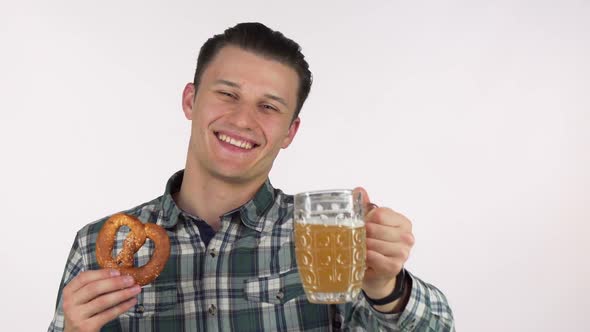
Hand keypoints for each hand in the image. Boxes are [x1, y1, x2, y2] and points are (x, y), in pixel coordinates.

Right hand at [62, 269, 140, 331]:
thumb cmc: (83, 312)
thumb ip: (95, 285)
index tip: (118, 271)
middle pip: (94, 288)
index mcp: (69, 291)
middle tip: (131, 280)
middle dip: (115, 283)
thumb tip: (120, 275)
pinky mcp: (86, 327)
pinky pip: (108, 314)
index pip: (84, 277)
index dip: (102, 273)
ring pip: (103, 301)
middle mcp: (70, 303)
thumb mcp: (83, 297)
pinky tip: (131, 302)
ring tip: (135, 290)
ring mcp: (77, 315)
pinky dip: (122, 307)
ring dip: (122, 294)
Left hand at [354, 187, 414, 306]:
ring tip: (360, 249)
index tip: (363, 226)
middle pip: (374, 228)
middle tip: (357, 239)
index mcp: (402, 222)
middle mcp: (407, 236)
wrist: (377, 273)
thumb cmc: (375, 245)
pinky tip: (364, 258)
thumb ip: (365, 206)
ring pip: (373, 243)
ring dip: (362, 247)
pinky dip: (366, 257)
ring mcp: (403, 252)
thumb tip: (359, 190)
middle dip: (361, 234)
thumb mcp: (371, 224)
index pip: (379, 214)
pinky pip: (374, 257)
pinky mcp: (395, 266)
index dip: (366, 219)